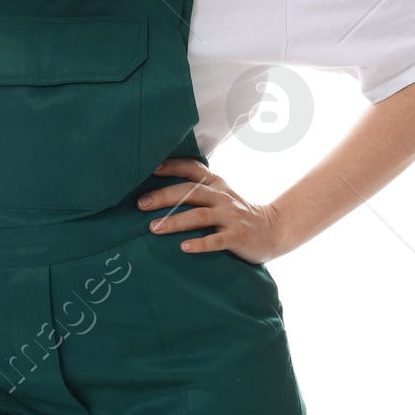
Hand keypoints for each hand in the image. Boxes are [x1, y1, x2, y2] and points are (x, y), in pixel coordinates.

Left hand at [138, 158, 278, 262]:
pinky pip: (217, 240)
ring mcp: (230, 217)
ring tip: (154, 228)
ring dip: (175, 221)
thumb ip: (198, 190)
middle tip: (141, 204)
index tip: (150, 168)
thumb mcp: (221, 195)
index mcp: (216, 184)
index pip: (192, 169)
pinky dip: (200, 244)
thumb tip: (158, 190)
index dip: (172, 166)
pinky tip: (184, 247)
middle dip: (164, 197)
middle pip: (190, 192)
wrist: (273, 230)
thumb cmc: (237, 214)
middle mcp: (222, 197)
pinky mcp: (238, 237)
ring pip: (199, 216)